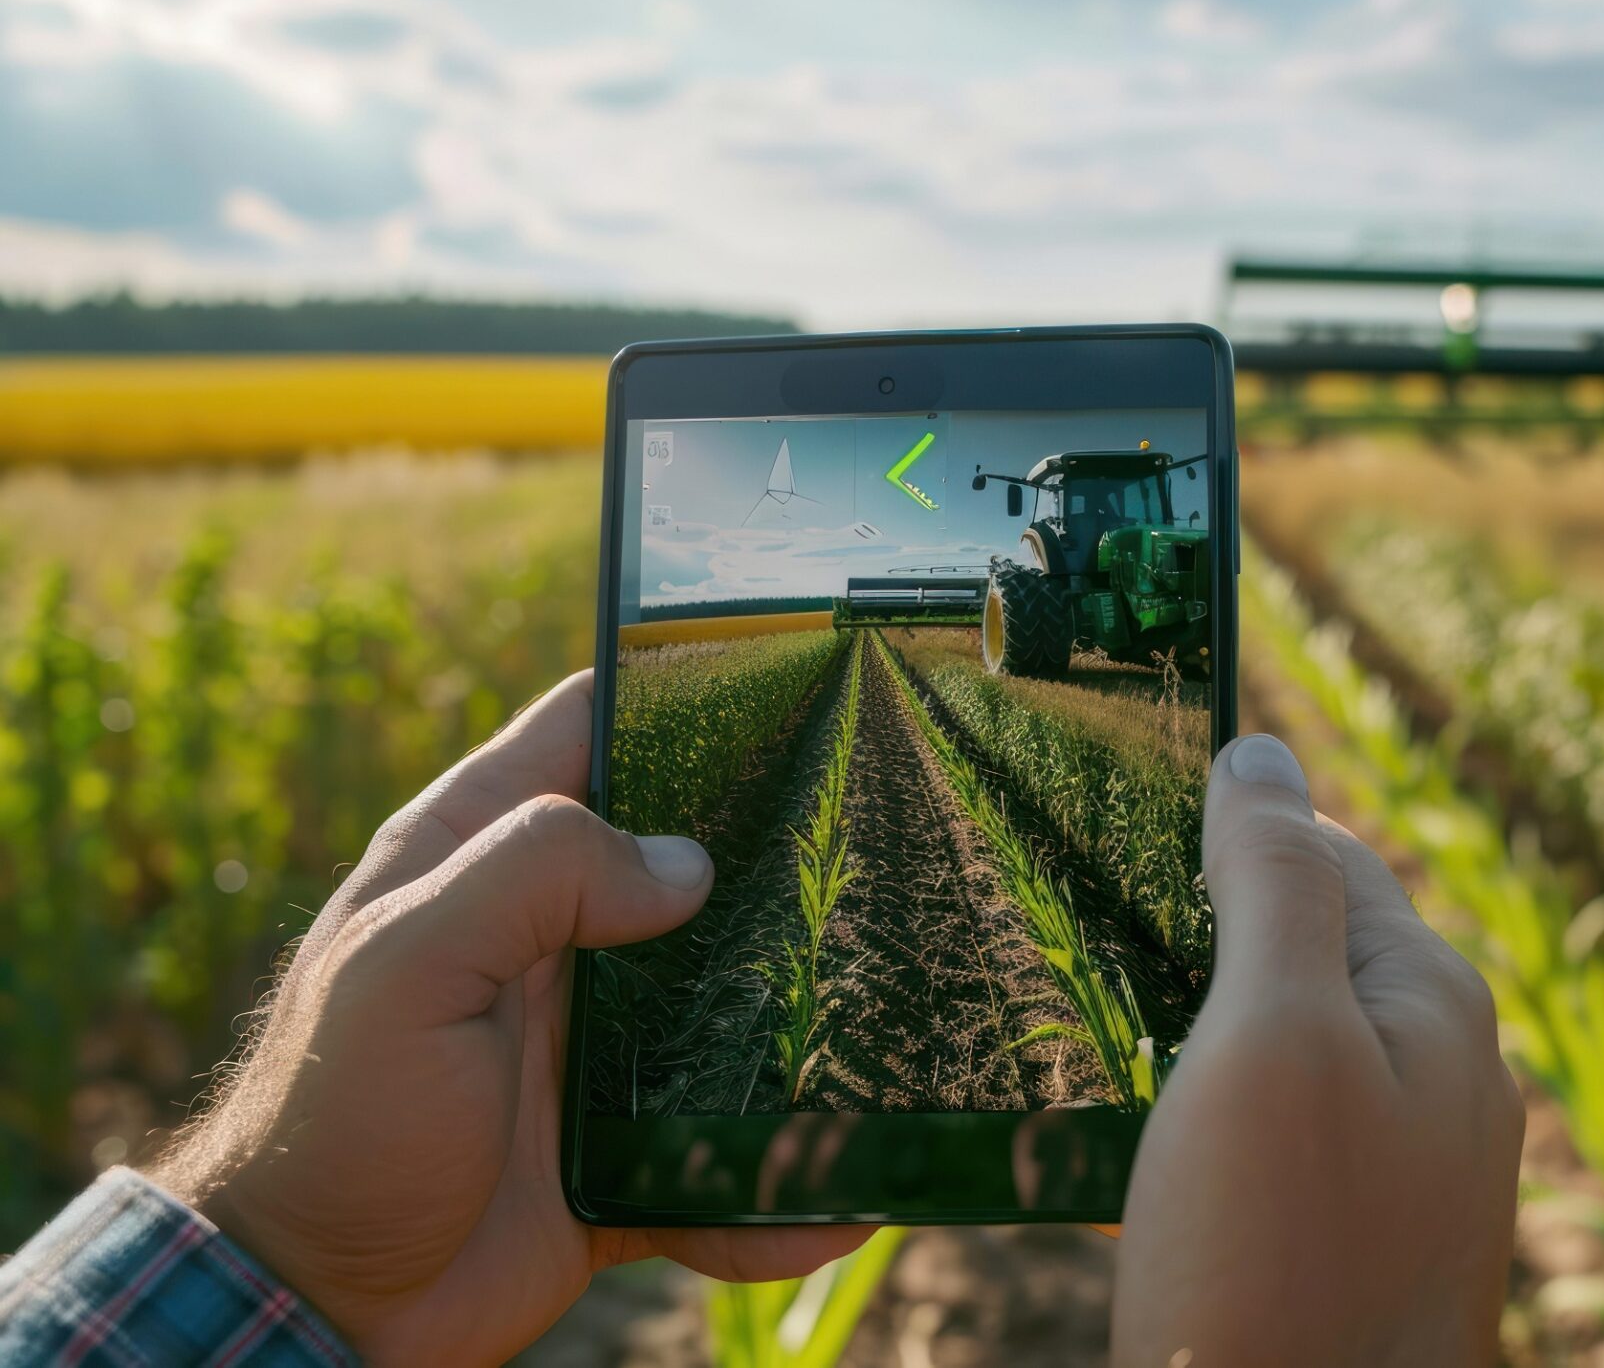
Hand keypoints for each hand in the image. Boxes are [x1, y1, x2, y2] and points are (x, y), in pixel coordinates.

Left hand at [149, 671, 866, 1365]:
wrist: (316, 1311)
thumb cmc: (329, 1123)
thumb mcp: (402, 968)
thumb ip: (530, 878)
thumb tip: (689, 865)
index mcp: (482, 855)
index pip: (597, 725)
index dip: (687, 690)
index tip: (803, 685)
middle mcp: (552, 936)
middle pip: (697, 859)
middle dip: (790, 857)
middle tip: (894, 851)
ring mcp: (597, 1043)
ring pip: (736, 1003)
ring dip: (806, 1026)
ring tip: (898, 1028)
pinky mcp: (628, 1148)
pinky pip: (729, 1154)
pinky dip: (779, 1187)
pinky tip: (837, 1204)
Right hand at [1113, 735, 1523, 1366]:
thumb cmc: (1276, 1263)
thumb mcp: (1273, 1040)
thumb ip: (1277, 886)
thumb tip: (1263, 748)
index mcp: (1432, 999)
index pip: (1319, 849)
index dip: (1213, 827)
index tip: (1094, 811)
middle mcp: (1436, 1074)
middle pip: (1298, 945)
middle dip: (1191, 926)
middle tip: (1059, 921)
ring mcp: (1399, 1169)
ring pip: (1273, 1043)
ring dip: (1179, 1023)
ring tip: (1069, 1022)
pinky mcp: (1345, 1245)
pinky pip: (1263, 1136)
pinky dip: (1189, 1114)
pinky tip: (1115, 1139)